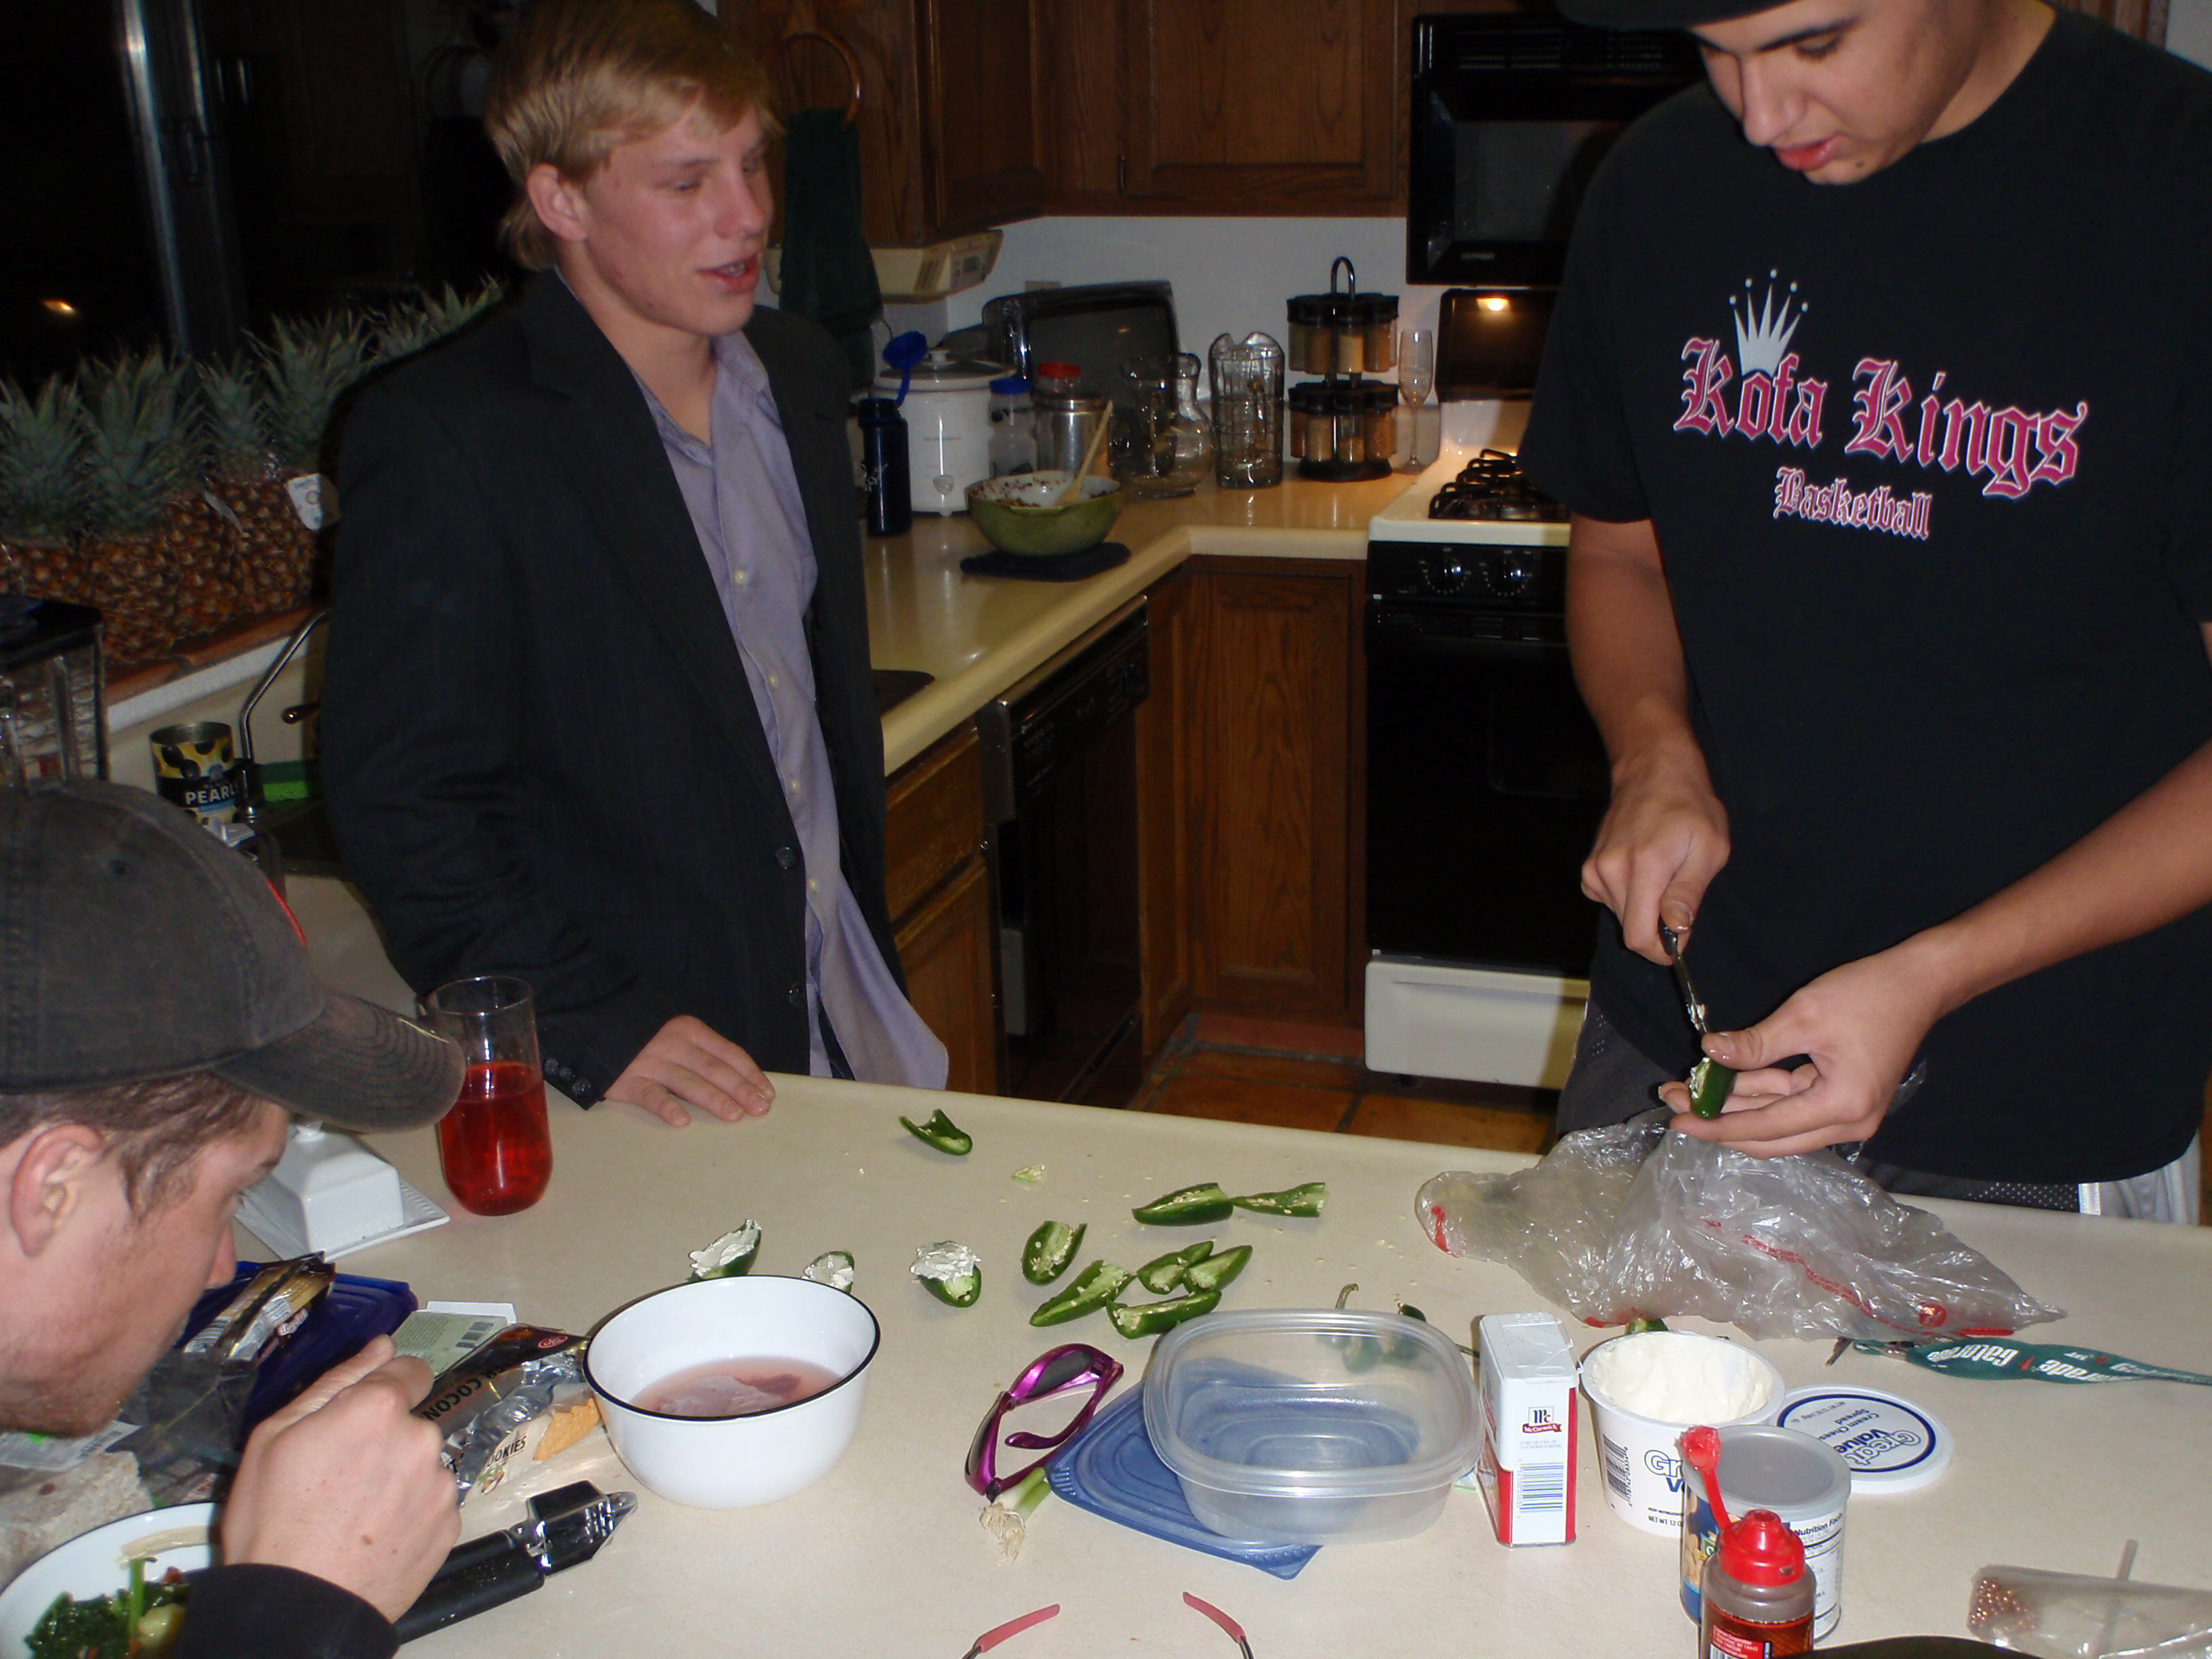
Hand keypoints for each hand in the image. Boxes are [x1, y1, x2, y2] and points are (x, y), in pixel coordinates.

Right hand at [220, 1335, 458, 1621]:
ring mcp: (440, 1483)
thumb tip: (382, 1344)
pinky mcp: (450, 1524)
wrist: (299, 1605)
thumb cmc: (272, 1521)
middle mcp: (421, 1437)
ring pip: (421, 1464)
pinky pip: (431, 1503)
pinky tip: (376, 1536)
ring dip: (399, 1478)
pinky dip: (410, 1513)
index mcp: (378, 1408)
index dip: (384, 1390)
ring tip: (356, 1516)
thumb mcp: (276, 1437)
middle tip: (341, 1479)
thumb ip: (337, 1381)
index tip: (361, 1417)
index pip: (408, 1371)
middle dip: (384, 1441)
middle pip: (410, 1424)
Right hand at [605, 1014, 774, 1126]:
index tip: (767, 1094)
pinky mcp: (627, 1081)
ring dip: (713, 1099)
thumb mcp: (679, 1035)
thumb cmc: (648, 1038)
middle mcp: (674, 1045)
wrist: (598, 1027)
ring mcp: (651, 1063)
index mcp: (691, 1031)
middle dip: (739, 1089)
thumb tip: (744, 1082)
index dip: (749, 1074)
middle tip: (759, 1109)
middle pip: (713, 1069)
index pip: (728, 1053)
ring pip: (687, 1082)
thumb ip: (705, 1053)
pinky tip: (682, 1121)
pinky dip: (666, 1107)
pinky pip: (650, 1096)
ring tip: (735, 1115)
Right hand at [1581, 742, 1730, 963]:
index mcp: (1644, 868)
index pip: (1639, 936)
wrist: (1654, 772)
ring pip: (1621, 916)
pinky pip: (1608, 901)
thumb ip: (1689, 894)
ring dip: (1644, 910)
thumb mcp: (1709, 849)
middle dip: (1657, 928)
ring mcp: (1595, 868)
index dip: (1661, 951)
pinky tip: (1643, 873)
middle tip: (1680, 899)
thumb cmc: (1689, 807)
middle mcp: (1611, 870)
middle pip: (1630, 929)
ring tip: (1664, 876)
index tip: (1679, 945)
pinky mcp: (1589, 868)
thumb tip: (1675, 931)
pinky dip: (1628, 898)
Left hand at [1659, 943, 1944, 1156]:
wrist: (1919, 983)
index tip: (1676, 1120)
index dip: (1717, 1126)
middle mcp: (1850, 1122)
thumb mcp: (1804, 1016)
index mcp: (1842, 1106)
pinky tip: (1726, 1082)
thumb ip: (1755, 1043)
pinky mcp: (1845, 1098)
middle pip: (1771, 1136)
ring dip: (1738, 1106)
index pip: (1766, 1127)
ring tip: (1690, 1089)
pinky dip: (1761, 1093)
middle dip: (1721, 1120)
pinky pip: (1794, 1105)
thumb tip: (1708, 1052)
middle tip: (1674, 1103)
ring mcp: (1850, 1114)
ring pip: (1780, 1121)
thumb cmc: (1868, 995)